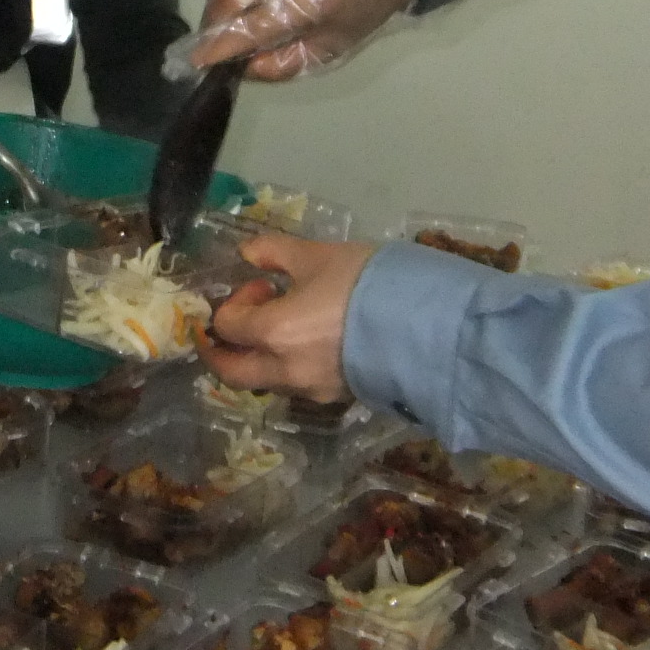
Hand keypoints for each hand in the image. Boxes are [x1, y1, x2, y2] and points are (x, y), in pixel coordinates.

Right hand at [186, 0, 434, 79]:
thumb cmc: (359, 10)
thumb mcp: (330, 50)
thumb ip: (284, 63)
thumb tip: (243, 67)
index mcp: (311, 2)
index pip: (251, 26)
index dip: (218, 46)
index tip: (198, 60)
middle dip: (214, 20)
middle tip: (218, 36)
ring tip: (234, 6)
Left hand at [202, 232, 373, 402]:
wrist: (426, 324)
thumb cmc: (366, 284)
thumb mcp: (318, 256)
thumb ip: (275, 252)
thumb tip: (248, 253)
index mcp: (273, 333)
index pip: (227, 327)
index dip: (235, 302)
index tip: (263, 285)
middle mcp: (284, 369)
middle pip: (234, 372)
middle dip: (223, 351)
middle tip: (235, 327)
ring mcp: (311, 389)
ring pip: (266, 381)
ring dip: (259, 358)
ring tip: (283, 326)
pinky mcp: (337, 397)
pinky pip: (297, 386)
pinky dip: (288, 367)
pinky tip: (311, 342)